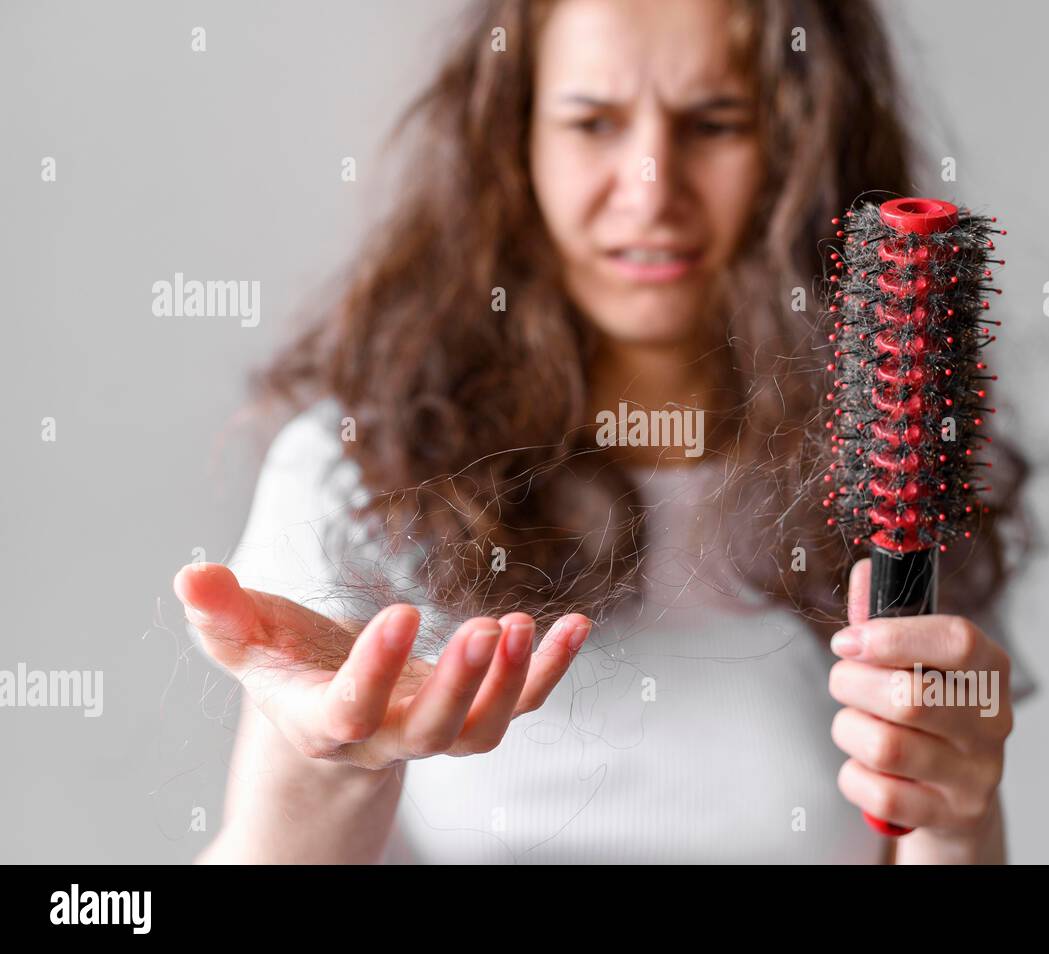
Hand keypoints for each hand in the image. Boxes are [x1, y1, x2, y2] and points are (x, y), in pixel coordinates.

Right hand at [174, 562, 590, 770]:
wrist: (331, 717)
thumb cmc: (289, 671)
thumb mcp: (249, 644)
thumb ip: (222, 616)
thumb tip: (189, 574)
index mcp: (324, 722)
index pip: (349, 710)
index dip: (375, 672)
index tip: (402, 612)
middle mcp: (385, 738)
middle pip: (430, 731)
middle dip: (460, 685)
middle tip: (487, 629)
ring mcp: (436, 731)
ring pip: (481, 730)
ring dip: (512, 683)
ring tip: (526, 625)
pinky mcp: (473, 714)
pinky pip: (522, 704)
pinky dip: (551, 670)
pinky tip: (576, 625)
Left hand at [827, 559, 1012, 836]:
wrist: (954, 798)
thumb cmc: (929, 714)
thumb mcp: (916, 663)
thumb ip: (887, 618)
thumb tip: (865, 569)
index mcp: (990, 670)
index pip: (957, 641)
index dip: (894, 636)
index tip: (848, 640)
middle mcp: (993, 723)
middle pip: (910, 698)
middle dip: (853, 685)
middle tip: (843, 681)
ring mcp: (975, 775)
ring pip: (886, 746)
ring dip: (849, 729)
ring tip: (854, 724)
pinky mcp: (950, 816)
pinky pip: (879, 793)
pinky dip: (853, 776)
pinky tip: (864, 766)